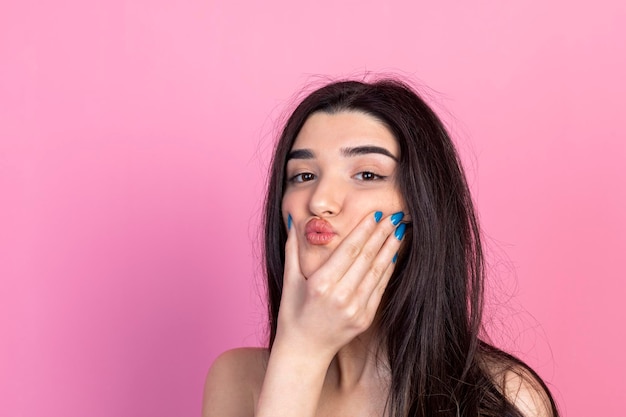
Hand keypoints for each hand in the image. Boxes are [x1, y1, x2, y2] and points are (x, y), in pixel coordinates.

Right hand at [274, 211, 405, 360]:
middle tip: (394, 215)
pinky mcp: (365, 319)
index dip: (364, 230)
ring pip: (377, 272)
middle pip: (366, 258)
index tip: (375, 214)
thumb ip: (292, 249)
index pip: (349, 250)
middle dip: (381, 234)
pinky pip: (379, 288)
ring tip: (399, 230)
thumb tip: (291, 219)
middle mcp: (340, 297)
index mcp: (321, 284)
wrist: (304, 350)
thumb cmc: (293, 313)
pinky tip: (393, 254)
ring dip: (390, 249)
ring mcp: (355, 309)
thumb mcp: (289, 280)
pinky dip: (387, 270)